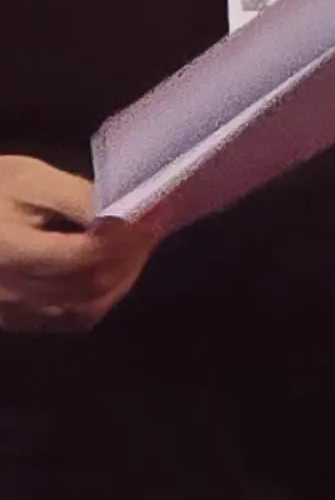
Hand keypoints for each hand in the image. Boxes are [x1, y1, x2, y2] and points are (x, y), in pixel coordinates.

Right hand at [0, 156, 157, 333]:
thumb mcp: (28, 179)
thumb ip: (77, 196)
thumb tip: (127, 209)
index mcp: (8, 252)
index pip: (81, 257)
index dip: (122, 239)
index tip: (152, 215)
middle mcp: (8, 291)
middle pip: (87, 286)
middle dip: (130, 258)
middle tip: (155, 228)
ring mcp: (9, 311)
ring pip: (83, 309)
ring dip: (121, 279)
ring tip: (139, 248)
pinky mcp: (13, 319)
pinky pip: (68, 320)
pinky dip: (99, 299)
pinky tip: (113, 273)